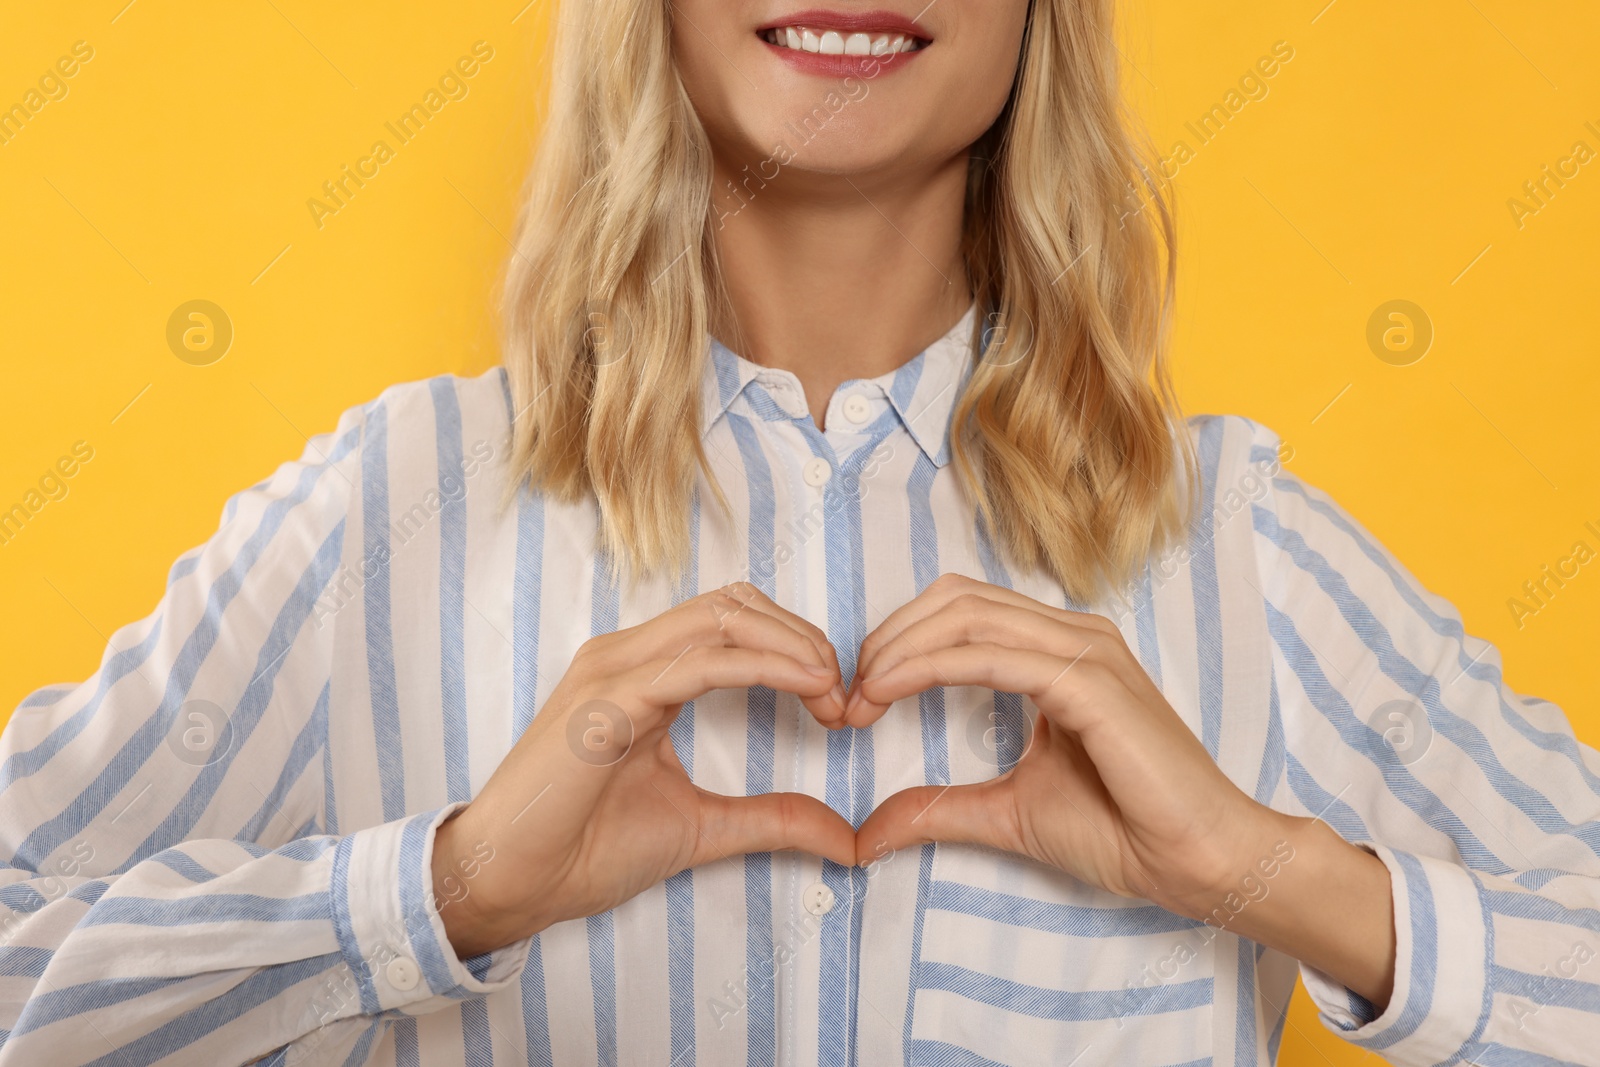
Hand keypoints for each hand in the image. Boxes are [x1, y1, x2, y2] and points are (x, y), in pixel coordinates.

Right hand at [431, 582, 856, 957]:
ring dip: (790, 644)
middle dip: (801, 637)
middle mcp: (625, 657)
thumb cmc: (584, 849)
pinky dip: (761, 666)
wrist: (511, 885)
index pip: (732, 621)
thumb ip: (770, 819)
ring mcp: (611, 672)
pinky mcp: (604, 703)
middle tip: (842, 691)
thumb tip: (842, 834)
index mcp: (643, 673)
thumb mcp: (701, 828)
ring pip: (720, 618)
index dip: (795, 646)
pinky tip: (804, 687)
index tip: (837, 702)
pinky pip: (694, 663)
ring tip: (830, 686)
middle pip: (734, 605)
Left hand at [848, 573, 1282, 916]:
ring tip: (861, 695)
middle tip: (848, 694)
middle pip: (954, 599)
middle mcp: (1073, 635)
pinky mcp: (1091, 683)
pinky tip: (891, 693)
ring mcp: (1086, 652)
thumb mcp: (1009, 813)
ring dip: (899, 650)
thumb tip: (869, 830)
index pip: (960, 611)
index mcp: (1058, 650)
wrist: (1204, 861)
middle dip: (888, 638)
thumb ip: (941, 808)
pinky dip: (930, 667)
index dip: (896, 641)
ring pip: (966, 616)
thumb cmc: (1127, 830)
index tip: (855, 698)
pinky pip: (992, 656)